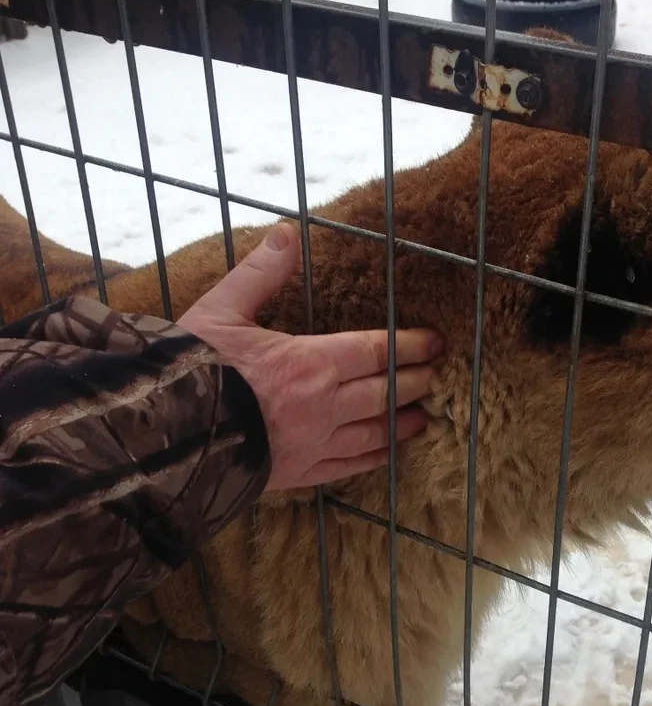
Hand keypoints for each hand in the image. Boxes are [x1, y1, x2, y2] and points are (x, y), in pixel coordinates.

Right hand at [177, 222, 442, 491]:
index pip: (377, 352)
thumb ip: (261, 273)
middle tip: (438, 376)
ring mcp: (314, 444)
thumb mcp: (222, 309)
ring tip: (425, 416)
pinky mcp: (298, 474)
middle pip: (385, 392)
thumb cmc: (189, 369)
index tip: (435, 342)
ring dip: (404, 422)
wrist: (160, 435)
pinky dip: (375, 458)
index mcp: (309, 361)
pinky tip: (389, 454)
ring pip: (375, 433)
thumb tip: (287, 232)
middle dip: (416, 382)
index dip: (411, 346)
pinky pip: (349, 467)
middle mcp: (322, 406)